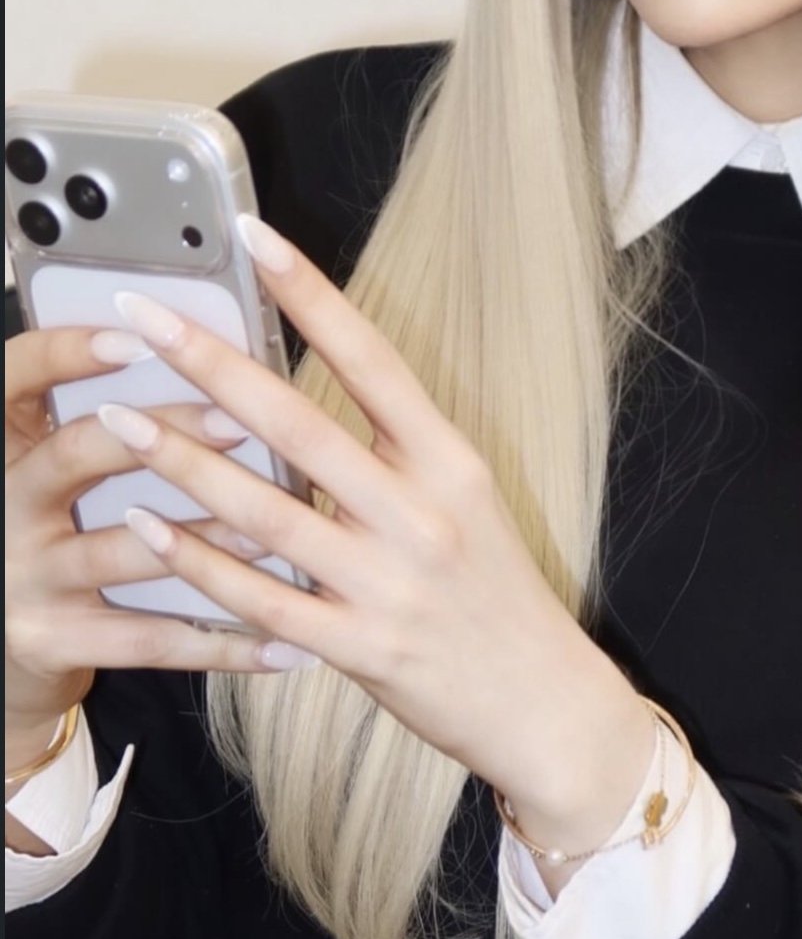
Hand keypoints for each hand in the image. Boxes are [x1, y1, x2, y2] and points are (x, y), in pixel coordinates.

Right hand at [5, 325, 296, 770]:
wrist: (12, 645)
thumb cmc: (62, 528)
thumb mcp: (63, 469)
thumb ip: (120, 422)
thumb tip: (229, 361)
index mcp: (12, 443)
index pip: (18, 376)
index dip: (71, 351)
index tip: (137, 334)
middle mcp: (7, 502)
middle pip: (74, 454)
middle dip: (163, 435)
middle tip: (238, 420)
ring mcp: (26, 575)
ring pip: (121, 549)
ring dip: (206, 539)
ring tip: (277, 530)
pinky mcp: (53, 641)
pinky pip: (148, 639)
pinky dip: (221, 640)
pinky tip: (284, 641)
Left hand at [107, 215, 654, 854]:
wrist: (544, 700)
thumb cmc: (495, 592)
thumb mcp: (464, 502)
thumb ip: (390, 455)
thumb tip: (296, 400)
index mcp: (450, 462)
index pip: (371, 359)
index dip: (310, 295)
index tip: (253, 237)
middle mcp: (420, 513)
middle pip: (302, 424)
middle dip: (215, 364)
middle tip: (145, 318)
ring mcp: (388, 584)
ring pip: (268, 512)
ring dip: (185, 461)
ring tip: (119, 416)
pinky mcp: (360, 649)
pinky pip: (263, 601)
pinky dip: (200, 564)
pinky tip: (148, 529)